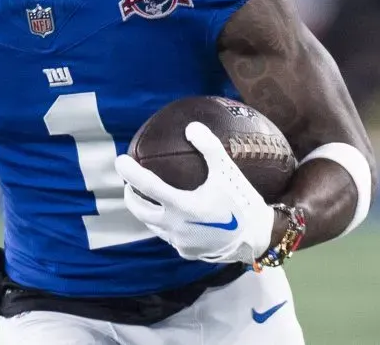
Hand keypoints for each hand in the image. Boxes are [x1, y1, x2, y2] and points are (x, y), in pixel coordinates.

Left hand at [115, 122, 274, 263]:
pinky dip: (164, 224)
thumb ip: (209, 147)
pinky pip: (168, 236)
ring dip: (145, 211)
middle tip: (130, 183)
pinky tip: (172, 216)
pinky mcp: (186, 252)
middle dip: (130, 194)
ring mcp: (179, 241)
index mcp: (180, 205)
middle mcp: (174, 226)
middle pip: (138, 209)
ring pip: (151, 225)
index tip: (120, 160)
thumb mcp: (228, 172)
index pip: (145, 185)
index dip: (129, 172)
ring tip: (148, 198)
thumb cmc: (243, 203)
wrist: (259, 240)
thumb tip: (191, 127)